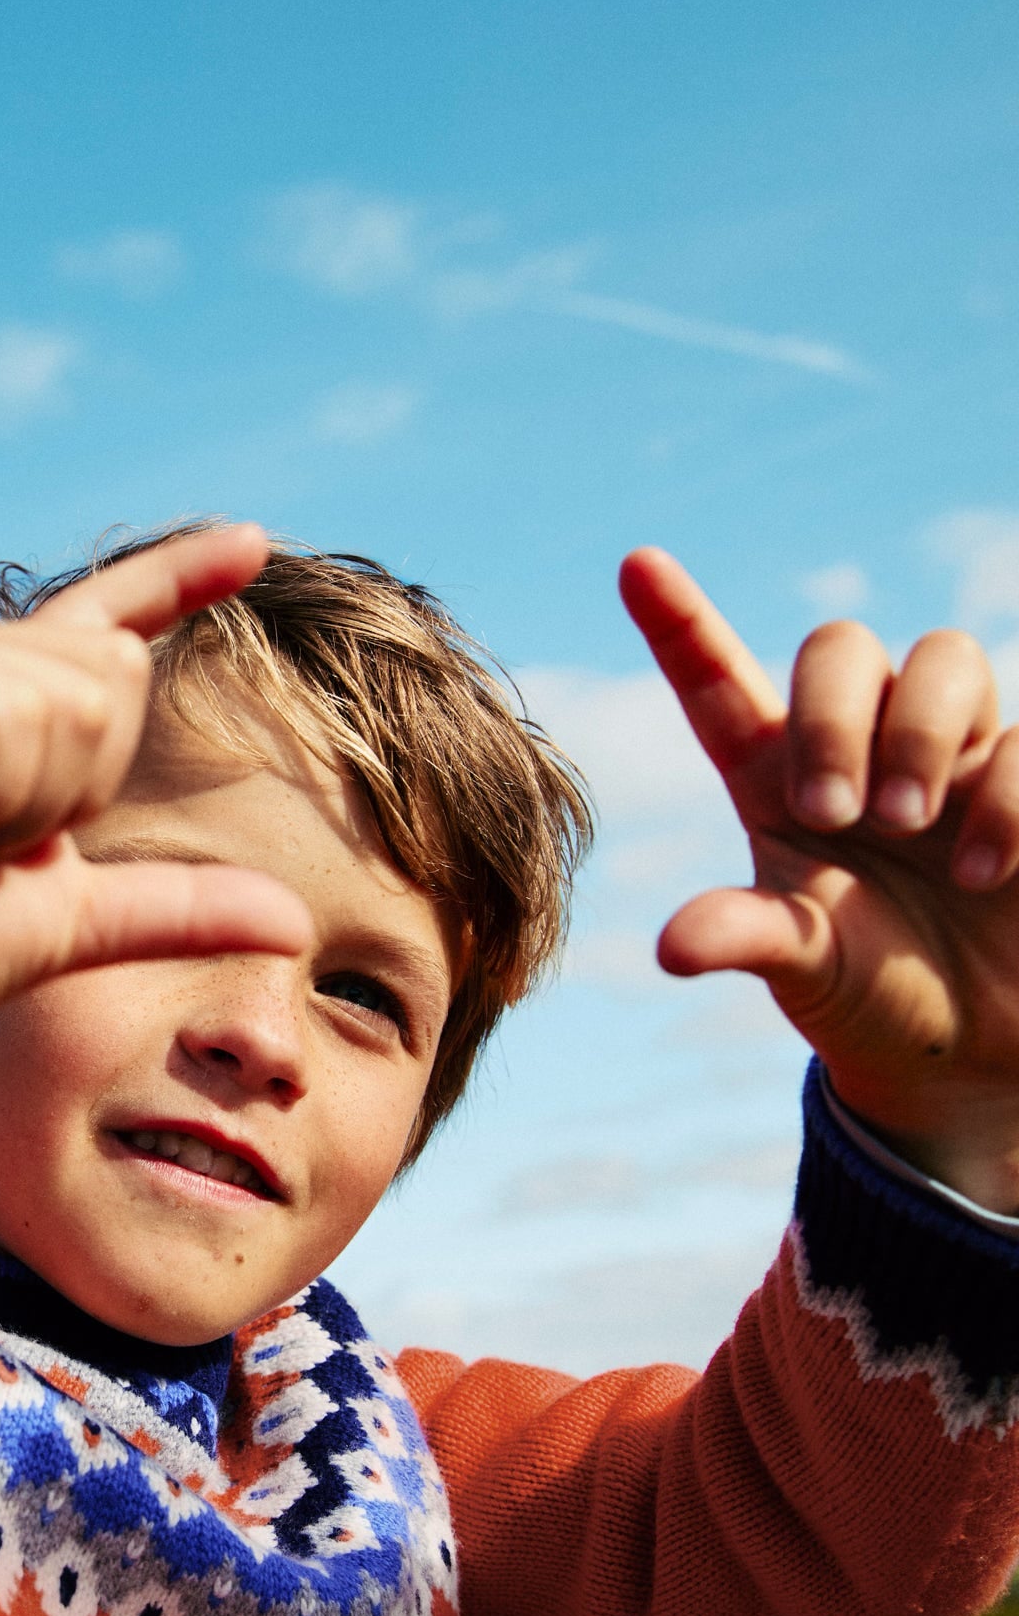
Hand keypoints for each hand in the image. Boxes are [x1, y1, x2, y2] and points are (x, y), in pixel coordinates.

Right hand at [0, 524, 312, 1063]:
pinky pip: (8, 715)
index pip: (102, 627)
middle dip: (73, 790)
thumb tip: (296, 922)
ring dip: (23, 804)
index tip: (256, 544)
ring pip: (74, 695)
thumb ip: (173, 905)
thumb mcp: (70, 923)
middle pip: (115, 677)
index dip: (178, 582)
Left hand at [621, 546, 1018, 1210]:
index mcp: (776, 781)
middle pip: (840, 647)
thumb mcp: (804, 972)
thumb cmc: (868, 996)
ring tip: (913, 827)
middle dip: (837, 718)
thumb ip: (747, 938)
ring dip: (923, 737)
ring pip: (946, 657)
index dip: (679, 622)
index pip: (718, 683)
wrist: (975, 1050)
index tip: (635, 565)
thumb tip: (673, 946)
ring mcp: (950, 753)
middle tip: (839, 814)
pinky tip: (987, 871)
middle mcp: (860, 747)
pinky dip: (1006, 798)